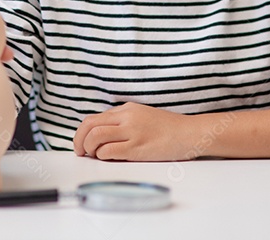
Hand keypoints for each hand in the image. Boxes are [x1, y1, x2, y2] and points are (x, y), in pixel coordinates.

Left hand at [73, 102, 199, 160]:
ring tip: (94, 156)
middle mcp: (127, 117)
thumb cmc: (169, 129)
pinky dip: (102, 156)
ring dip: (89, 149)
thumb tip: (103, 135)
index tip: (81, 143)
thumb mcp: (143, 116)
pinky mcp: (137, 148)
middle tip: (81, 152)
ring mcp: (132, 132)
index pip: (93, 118)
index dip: (82, 132)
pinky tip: (108, 159)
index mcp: (127, 109)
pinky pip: (109, 151)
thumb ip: (124, 122)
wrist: (190, 133)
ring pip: (95, 137)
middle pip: (89, 125)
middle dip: (79, 140)